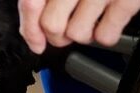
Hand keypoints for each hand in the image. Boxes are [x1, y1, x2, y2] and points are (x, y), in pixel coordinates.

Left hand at [19, 0, 139, 53]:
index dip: (30, 29)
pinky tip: (109, 21)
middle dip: (58, 36)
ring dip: (84, 34)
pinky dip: (106, 35)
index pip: (31, 4)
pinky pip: (105, 35)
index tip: (36, 42)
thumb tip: (33, 30)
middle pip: (52, 25)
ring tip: (92, 19)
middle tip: (68, 29)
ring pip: (77, 33)